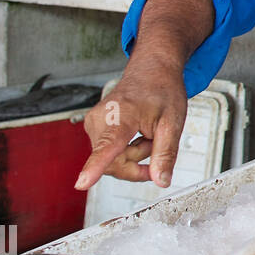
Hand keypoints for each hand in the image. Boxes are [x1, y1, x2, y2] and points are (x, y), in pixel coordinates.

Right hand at [75, 60, 187, 189]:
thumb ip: (165, 154)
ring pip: (109, 161)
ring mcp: (93, 123)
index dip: (94, 167)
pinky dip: (125, 150)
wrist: (151, 71)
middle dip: (136, 164)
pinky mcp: (93, 127)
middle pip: (111, 164)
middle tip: (156, 145)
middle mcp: (100, 119)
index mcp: (121, 116)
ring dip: (133, 156)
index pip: (107, 147)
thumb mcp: (172, 123)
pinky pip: (107, 153)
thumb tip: (161, 180)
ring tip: (148, 134)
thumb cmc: (162, 91)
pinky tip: (138, 135)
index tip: (82, 183)